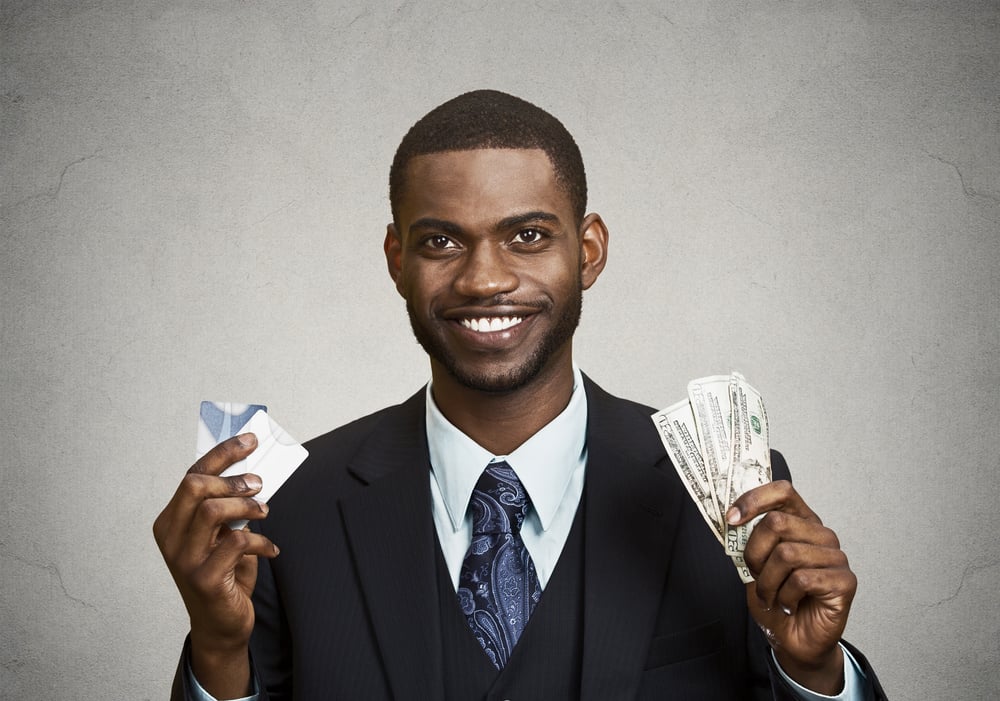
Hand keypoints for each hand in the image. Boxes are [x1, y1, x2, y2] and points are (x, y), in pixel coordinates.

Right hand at [152, 433, 279, 696]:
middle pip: (195, 486)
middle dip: (232, 478)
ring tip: (265, 513)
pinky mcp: (204, 579)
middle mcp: (171, 538)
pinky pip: (237, 543)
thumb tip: (252, 472)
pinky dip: (261, 541)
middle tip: (259, 484)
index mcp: (171, 521)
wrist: (220, 625)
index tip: (250, 439)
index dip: (223, 453)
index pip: (192, 475)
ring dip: (246, 506)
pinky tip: (270, 549)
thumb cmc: (223, 573)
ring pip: (212, 510)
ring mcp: (184, 559)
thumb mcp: (221, 534)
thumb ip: (227, 506)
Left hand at [727, 480, 855, 694]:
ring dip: (768, 582)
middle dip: (755, 554)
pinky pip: (802, 579)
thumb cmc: (775, 598)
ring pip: (786, 554)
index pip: (783, 491)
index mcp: (800, 522)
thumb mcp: (753, 564)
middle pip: (777, 522)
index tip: (732, 518)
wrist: (791, 639)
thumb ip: (748, 538)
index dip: (754, 499)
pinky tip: (790, 604)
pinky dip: (786, 596)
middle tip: (756, 576)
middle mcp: (820, 534)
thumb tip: (732, 516)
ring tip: (772, 595)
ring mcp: (836, 556)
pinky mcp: (845, 580)